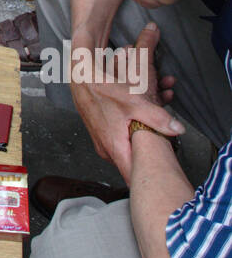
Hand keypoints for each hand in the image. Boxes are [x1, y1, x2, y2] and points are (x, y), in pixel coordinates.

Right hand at [70, 23, 181, 180]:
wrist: (81, 77)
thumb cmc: (101, 90)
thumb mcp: (134, 102)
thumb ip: (158, 117)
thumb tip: (178, 130)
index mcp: (115, 148)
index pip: (134, 178)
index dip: (150, 180)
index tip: (164, 178)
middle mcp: (108, 150)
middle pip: (135, 161)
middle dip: (154, 152)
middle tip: (167, 146)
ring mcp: (105, 142)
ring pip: (131, 146)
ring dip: (147, 135)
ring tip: (157, 126)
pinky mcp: (105, 133)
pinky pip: (124, 136)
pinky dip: (136, 128)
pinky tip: (144, 115)